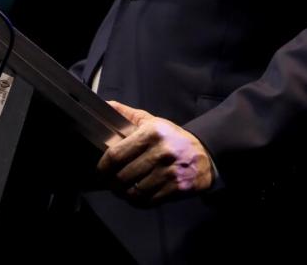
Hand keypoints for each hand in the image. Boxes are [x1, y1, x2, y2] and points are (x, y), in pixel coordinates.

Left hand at [96, 100, 213, 205]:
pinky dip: (137, 201)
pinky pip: (149, 201)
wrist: (206, 154)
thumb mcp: (151, 121)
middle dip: (111, 182)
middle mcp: (161, 153)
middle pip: (123, 175)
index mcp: (151, 133)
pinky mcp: (177, 188)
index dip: (104, 166)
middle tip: (109, 182)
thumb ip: (127, 113)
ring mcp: (170, 172)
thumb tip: (105, 104)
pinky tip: (135, 196)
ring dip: (123, 194)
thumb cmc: (172, 137)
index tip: (100, 170)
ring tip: (120, 190)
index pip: (117, 154)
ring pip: (135, 191)